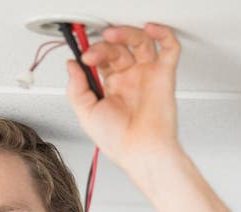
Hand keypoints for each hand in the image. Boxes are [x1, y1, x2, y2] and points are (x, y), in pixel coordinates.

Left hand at [65, 23, 181, 170]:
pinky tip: (150, 29)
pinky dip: (163, 34)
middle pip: (117, 48)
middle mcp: (130, 80)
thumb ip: (76, 89)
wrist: (142, 152)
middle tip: (93, 53)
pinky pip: (169, 48)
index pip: (101, 59)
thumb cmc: (119, 142)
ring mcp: (147, 76)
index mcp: (112, 88)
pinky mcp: (164, 75)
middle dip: (103, 47)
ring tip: (112, 36)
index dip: (90, 53)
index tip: (81, 56)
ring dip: (125, 34)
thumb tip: (71, 66)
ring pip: (140, 41)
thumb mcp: (86, 115)